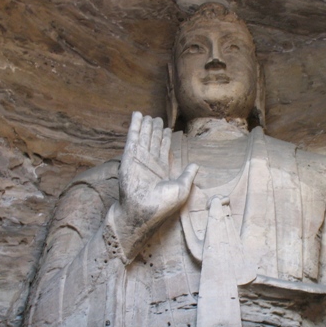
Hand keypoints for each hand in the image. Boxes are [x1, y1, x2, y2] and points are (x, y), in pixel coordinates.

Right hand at [113, 112, 197, 257]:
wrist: (142, 212)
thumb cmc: (162, 205)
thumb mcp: (181, 189)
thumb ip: (188, 175)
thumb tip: (196, 165)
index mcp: (161, 170)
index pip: (163, 150)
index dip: (165, 138)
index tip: (167, 129)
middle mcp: (149, 163)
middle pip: (153, 141)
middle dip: (155, 130)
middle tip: (157, 119)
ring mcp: (139, 159)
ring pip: (144, 137)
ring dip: (145, 126)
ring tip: (147, 115)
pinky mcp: (129, 157)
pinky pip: (133, 137)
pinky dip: (135, 126)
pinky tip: (137, 115)